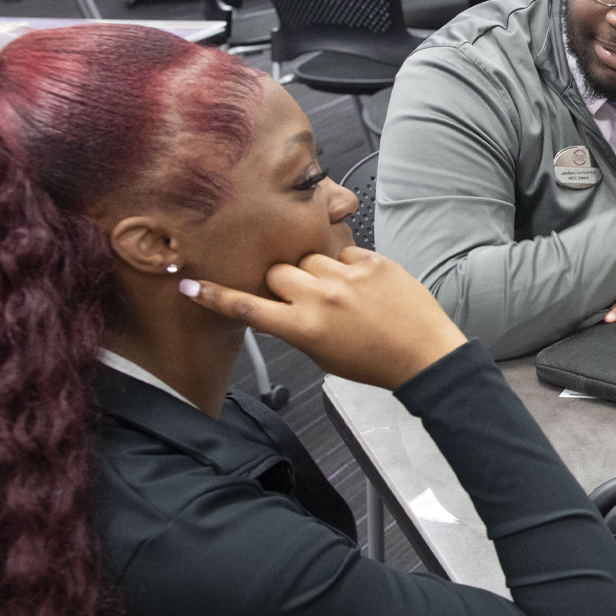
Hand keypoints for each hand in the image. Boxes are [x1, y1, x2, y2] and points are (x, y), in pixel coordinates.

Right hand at [182, 248, 467, 390]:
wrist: (424, 354)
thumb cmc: (374, 362)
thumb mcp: (322, 356)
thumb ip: (294, 327)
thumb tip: (277, 304)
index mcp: (303, 329)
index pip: (246, 307)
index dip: (214, 296)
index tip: (190, 285)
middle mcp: (321, 299)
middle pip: (276, 272)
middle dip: (282, 283)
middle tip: (302, 297)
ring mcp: (348, 277)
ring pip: (309, 259)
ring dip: (315, 272)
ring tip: (340, 292)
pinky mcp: (372, 261)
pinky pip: (343, 253)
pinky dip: (346, 266)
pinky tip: (362, 286)